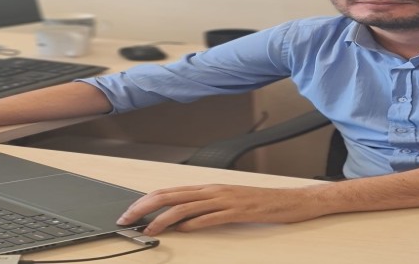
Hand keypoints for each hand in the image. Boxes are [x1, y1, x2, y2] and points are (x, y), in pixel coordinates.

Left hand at [116, 184, 323, 233]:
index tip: (129, 211)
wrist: (291, 200)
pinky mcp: (239, 211)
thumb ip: (205, 210)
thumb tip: (181, 222)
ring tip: (147, 228)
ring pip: (187, 206)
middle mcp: (214, 190)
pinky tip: (183, 230)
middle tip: (126, 219)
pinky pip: (212, 217)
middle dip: (145, 207)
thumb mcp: (229, 205)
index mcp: (210, 188)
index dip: (146, 200)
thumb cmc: (261, 203)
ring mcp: (226, 200)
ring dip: (163, 218)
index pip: (170, 191)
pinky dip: (194, 223)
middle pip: (172, 195)